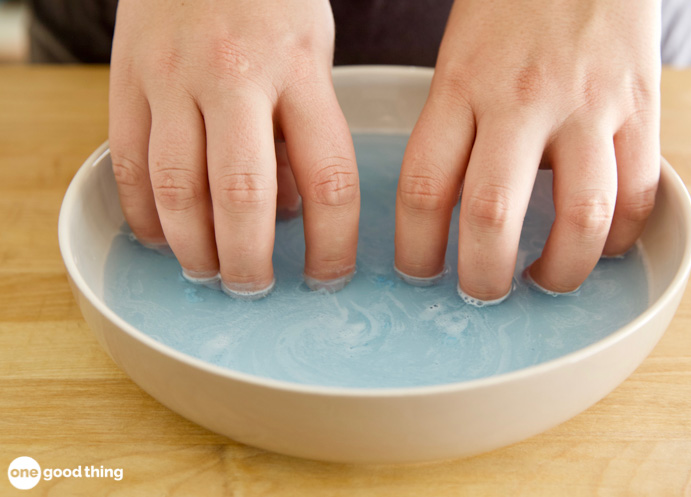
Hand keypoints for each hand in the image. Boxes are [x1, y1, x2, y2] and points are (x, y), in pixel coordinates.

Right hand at [109, 0, 358, 297]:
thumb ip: (304, 133)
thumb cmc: (270, 3)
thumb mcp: (314, 54)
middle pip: (242, 195)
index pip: (328, 178)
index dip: (332, 244)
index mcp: (301, 71)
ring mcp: (173, 78)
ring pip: (177, 188)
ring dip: (193, 247)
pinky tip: (160, 237)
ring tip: (208, 271)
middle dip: (248, 260)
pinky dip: (143, 214)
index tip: (327, 277)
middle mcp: (235, 77)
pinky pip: (127, 164)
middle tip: (254, 287)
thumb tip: (290, 214)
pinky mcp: (126, 80)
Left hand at [395, 0, 660, 302]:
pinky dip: (618, 235)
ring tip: (544, 280)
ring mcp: (585, 105)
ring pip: (579, 217)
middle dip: (484, 277)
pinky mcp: (640, 106)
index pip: (424, 188)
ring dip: (561, 271)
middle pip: (492, 216)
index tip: (418, 273)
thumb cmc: (510, 6)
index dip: (415, 250)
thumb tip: (441, 206)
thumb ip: (451, 127)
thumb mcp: (457, 57)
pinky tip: (598, 243)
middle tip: (481, 292)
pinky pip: (637, 192)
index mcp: (460, 85)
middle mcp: (520, 100)